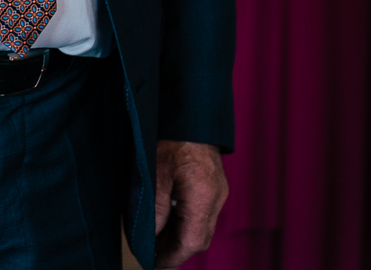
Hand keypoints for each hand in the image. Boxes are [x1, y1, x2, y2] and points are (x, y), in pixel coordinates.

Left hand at [154, 139, 226, 266]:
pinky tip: (168, 222)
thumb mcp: (156, 174)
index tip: (155, 262)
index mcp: (203, 196)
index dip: (172, 256)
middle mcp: (216, 198)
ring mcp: (218, 193)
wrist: (191, 116)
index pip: (191, 241)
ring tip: (156, 240)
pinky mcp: (214, 187)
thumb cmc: (173, 139)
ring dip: (180, 238)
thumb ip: (157, 210)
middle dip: (176, 250)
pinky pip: (203, 215)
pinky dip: (186, 224)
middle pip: (199, 239)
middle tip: (153, 254)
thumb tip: (152, 236)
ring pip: (202, 228)